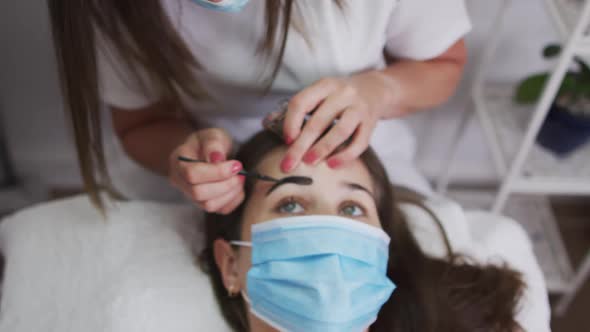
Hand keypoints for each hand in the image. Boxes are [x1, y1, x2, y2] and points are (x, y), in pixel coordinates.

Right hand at [169, 128, 244, 213]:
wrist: (212, 153)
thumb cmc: (211, 142)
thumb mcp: (213, 135)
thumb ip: (213, 144)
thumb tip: (217, 159)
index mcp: (178, 162)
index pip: (192, 174)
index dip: (217, 172)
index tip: (236, 164)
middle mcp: (180, 182)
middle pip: (198, 193)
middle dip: (225, 184)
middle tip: (240, 173)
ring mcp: (191, 196)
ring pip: (209, 205)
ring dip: (230, 193)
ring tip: (240, 178)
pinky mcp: (205, 204)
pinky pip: (220, 210)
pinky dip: (234, 200)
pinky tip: (238, 187)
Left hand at [280, 71, 395, 171]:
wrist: (375, 90)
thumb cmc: (338, 97)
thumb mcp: (319, 94)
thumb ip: (297, 109)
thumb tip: (267, 123)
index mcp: (324, 85)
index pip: (302, 102)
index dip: (291, 122)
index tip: (286, 140)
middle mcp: (343, 93)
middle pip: (318, 121)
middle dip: (301, 145)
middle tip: (288, 164)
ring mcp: (359, 108)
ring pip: (340, 130)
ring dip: (322, 149)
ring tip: (309, 163)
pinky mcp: (371, 123)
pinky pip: (359, 142)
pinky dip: (345, 156)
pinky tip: (332, 165)